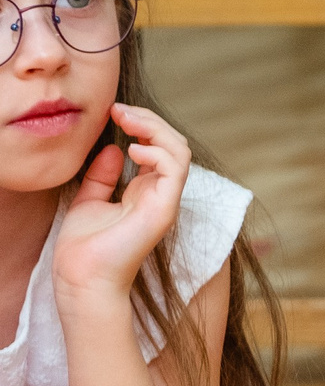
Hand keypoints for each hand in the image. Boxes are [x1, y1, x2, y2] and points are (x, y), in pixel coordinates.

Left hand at [52, 104, 188, 304]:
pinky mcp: (165, 208)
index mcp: (145, 192)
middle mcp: (160, 194)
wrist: (82, 276)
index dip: (140, 125)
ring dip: (155, 129)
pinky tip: (132, 150)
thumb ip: (102, 175)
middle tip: (119, 110)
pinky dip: (157, 152)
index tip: (113, 112)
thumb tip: (112, 148)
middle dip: (149, 120)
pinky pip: (175, 169)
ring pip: (180, 151)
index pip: (158, 148)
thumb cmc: (84, 246)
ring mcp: (166, 200)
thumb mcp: (89, 199)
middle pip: (173, 144)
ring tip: (127, 121)